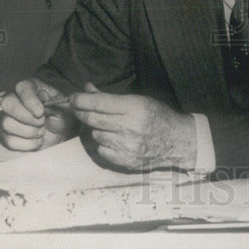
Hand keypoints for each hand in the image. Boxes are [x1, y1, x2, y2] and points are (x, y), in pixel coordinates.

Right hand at [0, 78, 74, 151]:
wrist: (62, 134)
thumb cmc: (63, 115)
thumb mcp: (66, 107)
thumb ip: (58, 102)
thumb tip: (44, 100)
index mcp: (32, 87)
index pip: (23, 87)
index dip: (30, 100)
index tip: (41, 112)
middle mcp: (16, 100)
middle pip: (7, 103)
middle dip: (26, 116)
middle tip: (42, 122)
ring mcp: (9, 117)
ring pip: (6, 123)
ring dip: (28, 131)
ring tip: (42, 131)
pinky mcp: (7, 135)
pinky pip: (9, 141)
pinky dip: (27, 144)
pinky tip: (38, 140)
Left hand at [71, 83, 197, 170]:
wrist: (175, 140)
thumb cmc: (156, 116)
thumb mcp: (137, 100)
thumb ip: (109, 97)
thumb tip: (87, 88)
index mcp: (134, 107)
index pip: (98, 103)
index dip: (81, 99)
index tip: (73, 98)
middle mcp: (128, 127)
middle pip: (92, 119)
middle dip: (82, 112)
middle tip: (80, 109)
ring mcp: (126, 146)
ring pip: (95, 134)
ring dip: (96, 129)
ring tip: (107, 125)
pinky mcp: (124, 160)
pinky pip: (101, 150)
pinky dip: (103, 144)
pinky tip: (113, 139)